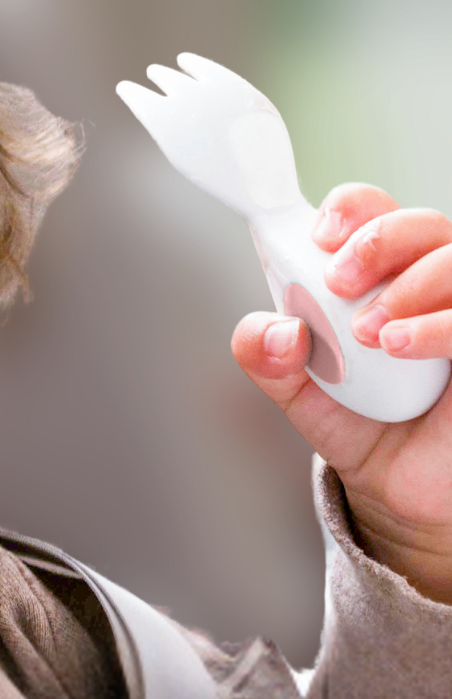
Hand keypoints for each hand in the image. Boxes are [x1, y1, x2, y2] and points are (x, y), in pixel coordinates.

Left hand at [232, 184, 451, 601]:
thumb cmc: (359, 422)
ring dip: (411, 285)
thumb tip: (274, 329)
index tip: (320, 235)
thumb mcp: (296, 388)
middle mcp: (431, 285)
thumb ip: (264, 353)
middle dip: (378, 240)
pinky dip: (442, 322)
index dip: (352, 209)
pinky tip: (404, 345)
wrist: (401, 489)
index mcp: (380, 275)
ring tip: (374, 335)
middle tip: (339, 282)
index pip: (375, 212)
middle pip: (424, 223)